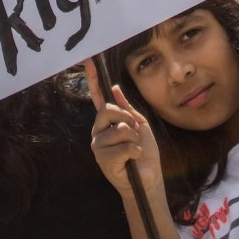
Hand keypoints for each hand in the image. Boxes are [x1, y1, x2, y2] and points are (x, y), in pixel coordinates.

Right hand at [85, 59, 163, 197]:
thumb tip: (114, 87)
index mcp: (107, 121)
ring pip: (119, 129)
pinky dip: (135, 151)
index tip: (89, 61)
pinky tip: (132, 160)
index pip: (98, 97)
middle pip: (108, 110)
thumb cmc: (144, 152)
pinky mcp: (102, 160)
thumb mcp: (139, 125)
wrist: (149, 177)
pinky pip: (123, 146)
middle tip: (134, 132)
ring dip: (134, 139)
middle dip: (126, 119)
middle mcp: (98, 131)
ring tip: (134, 150)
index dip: (93, 79)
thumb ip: (126, 108)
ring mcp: (98, 145)